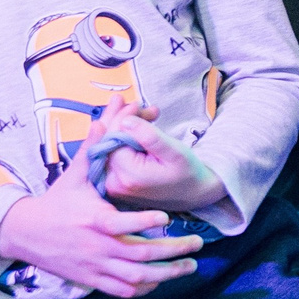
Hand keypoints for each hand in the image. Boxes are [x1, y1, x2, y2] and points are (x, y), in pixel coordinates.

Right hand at [0, 101, 204, 296]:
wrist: (25, 234)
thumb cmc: (56, 202)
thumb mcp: (74, 175)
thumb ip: (95, 148)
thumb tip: (107, 113)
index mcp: (95, 220)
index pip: (123, 225)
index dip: (146, 224)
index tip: (167, 218)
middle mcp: (97, 247)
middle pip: (141, 256)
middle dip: (173, 252)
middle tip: (196, 244)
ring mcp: (96, 267)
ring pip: (137, 278)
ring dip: (167, 274)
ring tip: (190, 265)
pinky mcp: (93, 281)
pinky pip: (123, 290)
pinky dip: (144, 288)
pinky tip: (160, 279)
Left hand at [87, 102, 227, 212]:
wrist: (192, 193)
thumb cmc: (187, 172)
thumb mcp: (175, 152)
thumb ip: (150, 137)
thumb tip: (124, 121)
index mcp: (128, 176)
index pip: (113, 138)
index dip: (122, 118)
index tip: (138, 105)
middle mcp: (113, 183)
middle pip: (106, 141)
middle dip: (120, 119)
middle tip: (138, 105)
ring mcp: (111, 183)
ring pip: (107, 145)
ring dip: (122, 126)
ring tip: (142, 113)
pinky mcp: (114, 181)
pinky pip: (111, 152)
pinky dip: (122, 137)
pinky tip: (134, 125)